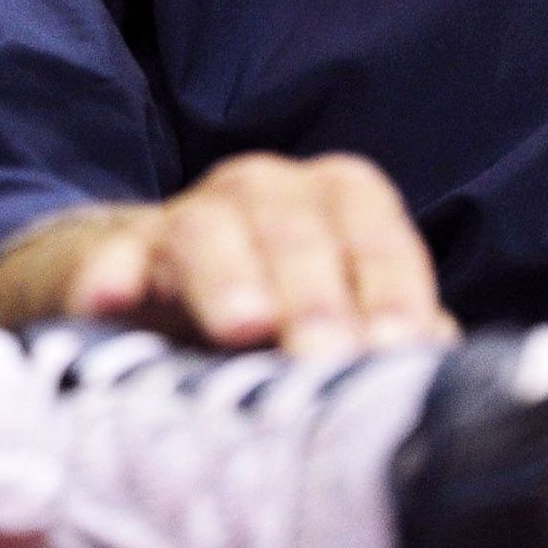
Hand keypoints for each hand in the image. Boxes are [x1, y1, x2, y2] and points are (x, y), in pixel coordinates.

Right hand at [0, 152, 457, 357]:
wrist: (156, 299)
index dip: (390, 285)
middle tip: (325, 356)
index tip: (398, 348)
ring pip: (204, 229)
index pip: (372, 227)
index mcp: (332, 200)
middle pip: (290, 225)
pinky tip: (112, 300)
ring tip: (242, 327)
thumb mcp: (346, 320)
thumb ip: (394, 333)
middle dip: (313, 291)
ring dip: (226, 275)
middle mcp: (259, 191)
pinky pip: (109, 256)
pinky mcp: (111, 254)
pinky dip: (112, 273)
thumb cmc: (283, 317)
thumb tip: (437, 351)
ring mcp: (181, 217)